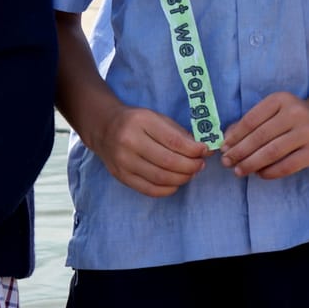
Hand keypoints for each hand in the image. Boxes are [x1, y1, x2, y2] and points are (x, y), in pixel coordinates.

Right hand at [92, 104, 208, 196]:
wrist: (103, 127)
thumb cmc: (136, 122)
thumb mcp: (156, 118)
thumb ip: (179, 133)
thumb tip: (202, 150)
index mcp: (141, 122)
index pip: (174, 141)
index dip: (194, 150)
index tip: (205, 151)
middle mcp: (129, 141)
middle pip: (168, 162)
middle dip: (191, 166)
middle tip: (200, 165)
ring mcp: (123, 161)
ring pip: (160, 178)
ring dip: (182, 178)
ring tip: (191, 173)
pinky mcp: (121, 176)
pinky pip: (149, 189)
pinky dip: (167, 189)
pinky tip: (176, 183)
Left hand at [222, 91, 308, 178]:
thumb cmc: (291, 119)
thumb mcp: (273, 112)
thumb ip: (250, 123)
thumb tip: (227, 140)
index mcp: (281, 99)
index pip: (251, 119)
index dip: (234, 136)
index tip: (223, 148)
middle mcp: (296, 113)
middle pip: (260, 137)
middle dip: (240, 152)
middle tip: (226, 163)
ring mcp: (308, 133)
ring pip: (272, 152)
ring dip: (251, 164)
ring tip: (239, 171)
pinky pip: (287, 166)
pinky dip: (270, 172)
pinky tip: (259, 174)